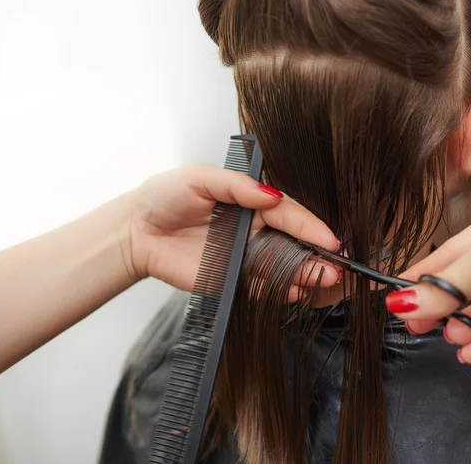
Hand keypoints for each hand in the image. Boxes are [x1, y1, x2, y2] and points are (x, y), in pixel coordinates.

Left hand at [121, 164, 340, 291]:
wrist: (135, 231)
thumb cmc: (165, 196)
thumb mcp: (200, 177)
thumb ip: (236, 185)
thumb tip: (269, 194)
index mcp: (253, 203)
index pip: (290, 214)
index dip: (312, 227)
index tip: (330, 240)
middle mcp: (256, 230)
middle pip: (295, 243)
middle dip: (317, 256)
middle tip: (335, 267)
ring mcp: (246, 257)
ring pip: (283, 267)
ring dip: (305, 275)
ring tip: (323, 281)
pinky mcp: (232, 280)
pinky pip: (261, 287)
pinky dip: (279, 291)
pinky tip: (294, 293)